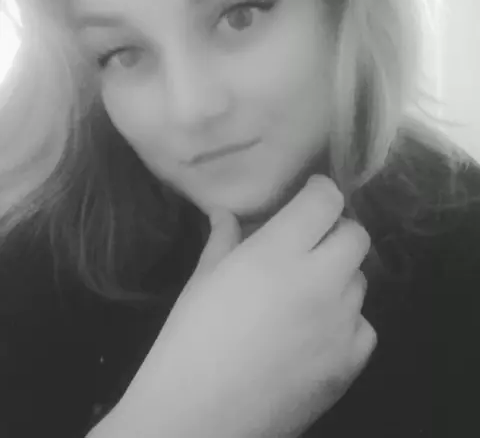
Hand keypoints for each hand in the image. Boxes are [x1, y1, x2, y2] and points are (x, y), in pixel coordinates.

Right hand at [106, 176, 375, 437]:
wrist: (199, 420)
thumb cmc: (190, 341)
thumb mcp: (202, 280)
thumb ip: (223, 238)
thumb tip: (226, 212)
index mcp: (277, 253)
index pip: (326, 200)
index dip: (320, 192)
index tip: (307, 197)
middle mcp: (319, 280)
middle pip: (356, 235)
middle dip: (335, 231)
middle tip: (308, 244)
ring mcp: (340, 323)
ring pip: (360, 279)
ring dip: (339, 276)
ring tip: (307, 292)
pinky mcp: (350, 362)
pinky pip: (364, 325)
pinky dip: (345, 321)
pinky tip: (317, 333)